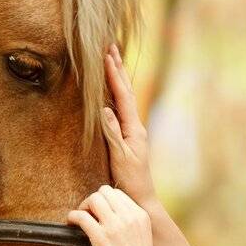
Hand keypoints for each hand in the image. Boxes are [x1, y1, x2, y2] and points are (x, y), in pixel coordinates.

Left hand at [66, 184, 161, 245]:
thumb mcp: (142, 237)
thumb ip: (131, 224)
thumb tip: (110, 217)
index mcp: (141, 215)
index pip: (118, 193)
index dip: (105, 201)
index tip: (99, 214)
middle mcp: (129, 217)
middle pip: (105, 191)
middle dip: (93, 200)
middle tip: (88, 215)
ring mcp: (116, 226)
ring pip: (94, 198)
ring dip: (83, 206)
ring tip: (81, 220)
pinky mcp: (102, 239)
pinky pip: (82, 216)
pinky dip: (73, 217)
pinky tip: (71, 224)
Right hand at [101, 42, 157, 209]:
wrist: (141, 198)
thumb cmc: (130, 181)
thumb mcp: (119, 158)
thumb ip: (112, 134)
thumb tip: (104, 109)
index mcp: (134, 128)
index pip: (122, 96)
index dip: (114, 75)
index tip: (106, 55)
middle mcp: (135, 126)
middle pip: (126, 91)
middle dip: (117, 69)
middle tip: (111, 46)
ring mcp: (133, 131)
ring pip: (125, 98)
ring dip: (118, 78)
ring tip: (112, 60)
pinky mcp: (128, 137)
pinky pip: (121, 109)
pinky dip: (116, 94)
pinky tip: (112, 91)